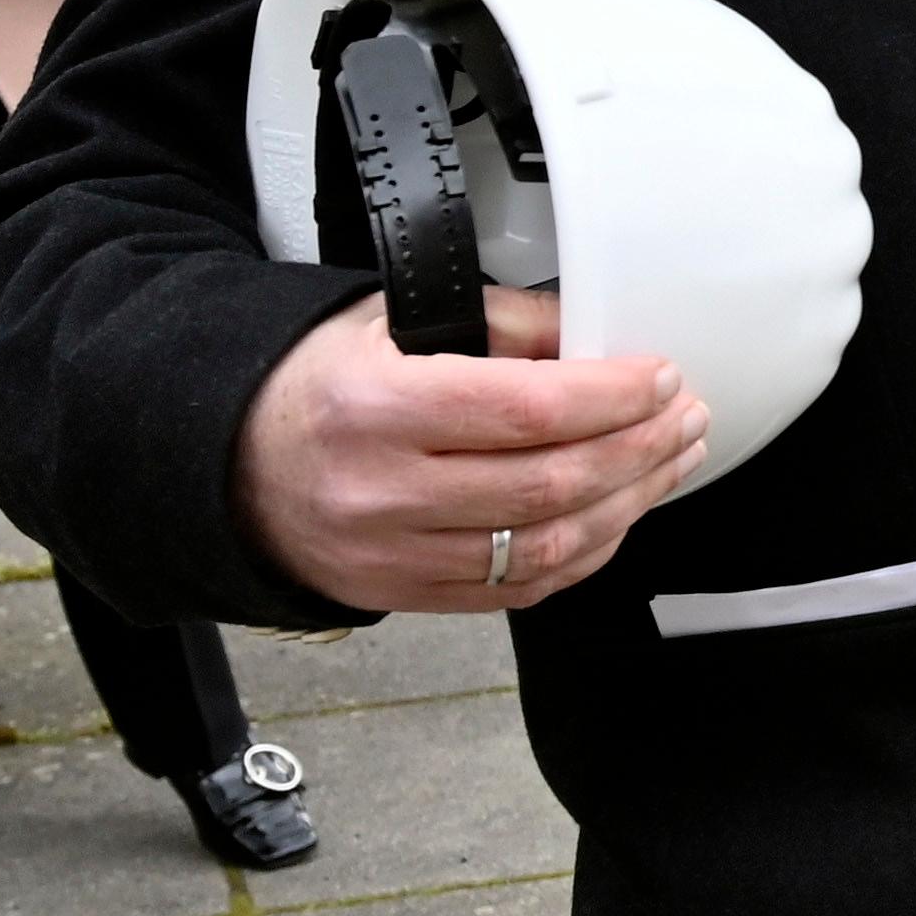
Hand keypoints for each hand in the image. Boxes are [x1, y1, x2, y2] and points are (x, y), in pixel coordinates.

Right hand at [235, 291, 707, 618]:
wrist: (228, 463)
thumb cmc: (317, 384)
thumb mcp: (394, 319)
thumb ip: (504, 325)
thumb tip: (595, 340)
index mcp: (376, 409)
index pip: (527, 411)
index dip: (613, 396)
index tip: (663, 377)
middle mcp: (379, 492)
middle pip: (548, 485)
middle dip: (641, 449)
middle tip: (687, 417)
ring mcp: (388, 556)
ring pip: (543, 547)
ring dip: (629, 503)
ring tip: (671, 461)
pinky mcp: (400, 596)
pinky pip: (516, 589)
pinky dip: (583, 554)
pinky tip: (619, 514)